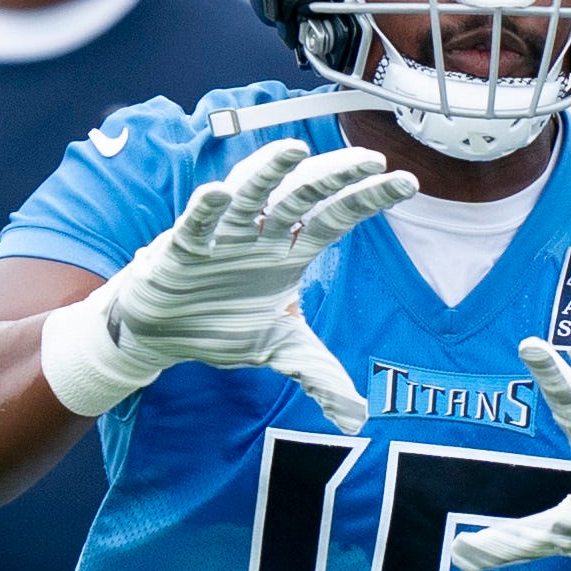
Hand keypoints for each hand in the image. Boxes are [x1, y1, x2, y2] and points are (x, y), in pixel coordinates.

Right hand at [40, 139, 416, 431]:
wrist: (162, 336)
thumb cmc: (222, 325)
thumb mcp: (279, 351)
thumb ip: (319, 375)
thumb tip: (357, 419)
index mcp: (292, 251)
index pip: (339, 217)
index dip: (371, 199)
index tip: (408, 182)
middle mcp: (263, 235)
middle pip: (305, 197)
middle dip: (336, 176)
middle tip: (371, 159)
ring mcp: (223, 237)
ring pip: (251, 196)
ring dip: (269, 173)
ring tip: (294, 151)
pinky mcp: (181, 248)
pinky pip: (194, 224)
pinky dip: (205, 210)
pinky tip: (218, 193)